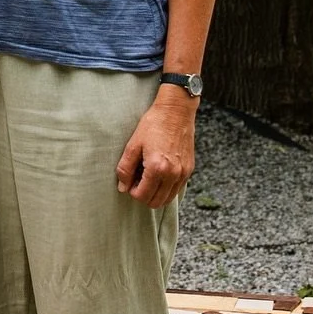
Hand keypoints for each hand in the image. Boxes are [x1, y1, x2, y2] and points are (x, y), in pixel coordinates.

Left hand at [116, 89, 196, 208]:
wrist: (176, 111)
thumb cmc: (154, 124)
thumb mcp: (133, 144)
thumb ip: (125, 168)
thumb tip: (123, 187)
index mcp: (157, 168)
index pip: (143, 196)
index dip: (132, 192)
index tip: (129, 181)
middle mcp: (173, 174)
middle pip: (156, 202)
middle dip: (144, 196)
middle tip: (137, 181)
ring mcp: (183, 173)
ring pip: (168, 199)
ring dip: (156, 194)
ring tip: (148, 178)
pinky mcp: (189, 169)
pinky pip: (177, 189)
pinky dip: (167, 188)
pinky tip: (159, 174)